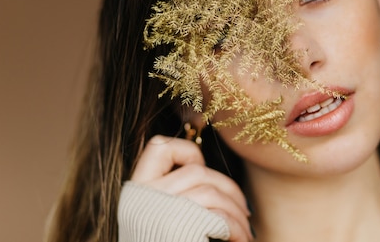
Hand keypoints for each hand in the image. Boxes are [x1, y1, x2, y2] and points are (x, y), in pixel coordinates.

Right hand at [130, 135, 252, 241]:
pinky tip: (240, 240)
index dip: (186, 151)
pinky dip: (236, 227)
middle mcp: (140, 199)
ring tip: (244, 230)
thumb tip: (203, 164)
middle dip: (228, 189)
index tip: (202, 169)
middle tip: (243, 211)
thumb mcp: (164, 218)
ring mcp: (156, 212)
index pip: (158, 147)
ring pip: (211, 191)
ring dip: (236, 211)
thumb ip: (174, 194)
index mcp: (135, 194)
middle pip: (197, 171)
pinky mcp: (177, 228)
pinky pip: (217, 214)